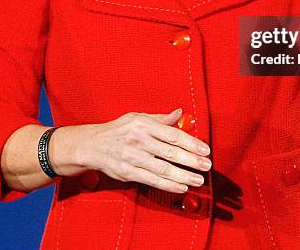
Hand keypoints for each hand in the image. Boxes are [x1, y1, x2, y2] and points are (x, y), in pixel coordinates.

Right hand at [78, 108, 211, 193]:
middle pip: (171, 152)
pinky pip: (152, 180)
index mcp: (144, 124)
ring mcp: (133, 157)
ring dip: (184, 175)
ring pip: (164, 168)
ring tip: (198, 179)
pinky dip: (168, 184)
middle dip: (192, 160)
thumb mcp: (137, 117)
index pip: (173, 134)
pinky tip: (181, 186)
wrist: (92, 145)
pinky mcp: (128, 172)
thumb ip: (160, 118)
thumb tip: (180, 113)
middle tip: (207, 165)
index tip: (205, 149)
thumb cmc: (118, 130)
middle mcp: (139, 140)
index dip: (191, 143)